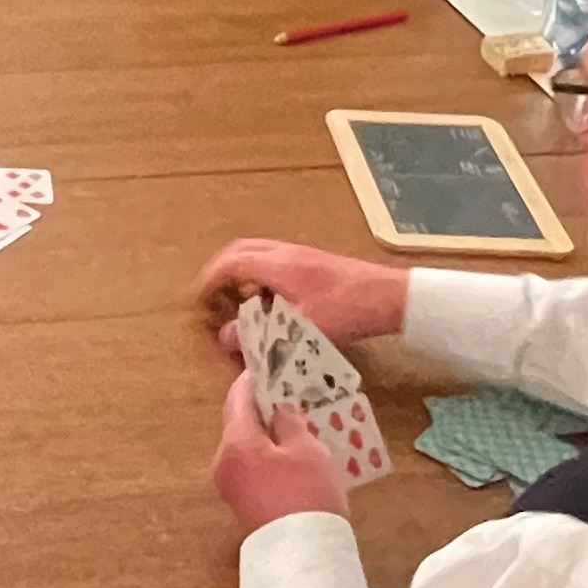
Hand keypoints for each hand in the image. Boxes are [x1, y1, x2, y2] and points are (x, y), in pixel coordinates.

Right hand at [196, 237, 408, 347]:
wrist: (389, 297)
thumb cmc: (347, 310)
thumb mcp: (300, 328)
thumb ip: (260, 333)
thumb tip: (225, 337)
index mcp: (278, 264)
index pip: (231, 262)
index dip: (209, 279)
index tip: (197, 298)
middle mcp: (285, 253)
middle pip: (240, 250)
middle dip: (220, 271)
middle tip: (211, 296)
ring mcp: (300, 255)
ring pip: (257, 254)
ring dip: (241, 274)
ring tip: (236, 303)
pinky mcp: (312, 263)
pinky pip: (273, 263)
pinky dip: (260, 278)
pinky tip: (267, 304)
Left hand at [213, 368, 344, 532]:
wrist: (302, 554)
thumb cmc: (306, 493)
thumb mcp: (307, 450)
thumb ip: (290, 422)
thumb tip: (278, 409)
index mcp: (235, 443)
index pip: (237, 399)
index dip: (252, 381)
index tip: (267, 367)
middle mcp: (223, 462)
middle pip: (239, 425)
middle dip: (261, 410)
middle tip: (288, 396)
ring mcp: (229, 486)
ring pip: (245, 448)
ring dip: (266, 435)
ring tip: (295, 426)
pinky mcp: (241, 504)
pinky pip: (251, 468)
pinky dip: (266, 456)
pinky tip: (291, 456)